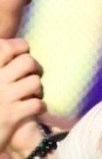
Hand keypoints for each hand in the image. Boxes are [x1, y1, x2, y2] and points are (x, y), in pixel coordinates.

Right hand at [0, 38, 44, 153]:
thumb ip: (2, 67)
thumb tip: (8, 43)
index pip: (6, 46)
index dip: (21, 47)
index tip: (22, 54)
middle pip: (27, 61)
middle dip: (36, 68)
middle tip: (33, 76)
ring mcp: (2, 98)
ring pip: (35, 82)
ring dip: (38, 89)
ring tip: (33, 95)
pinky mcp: (11, 115)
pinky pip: (37, 103)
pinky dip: (40, 106)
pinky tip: (34, 109)